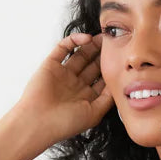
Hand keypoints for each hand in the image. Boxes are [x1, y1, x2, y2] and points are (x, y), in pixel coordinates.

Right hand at [13, 31, 113, 147]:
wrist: (38, 122)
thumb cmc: (65, 123)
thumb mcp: (94, 114)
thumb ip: (107, 100)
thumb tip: (119, 84)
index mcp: (85, 97)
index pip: (101, 79)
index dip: (111, 70)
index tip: (122, 60)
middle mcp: (75, 84)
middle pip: (92, 65)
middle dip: (103, 54)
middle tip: (114, 42)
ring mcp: (63, 73)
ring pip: (80, 54)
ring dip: (92, 45)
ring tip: (104, 36)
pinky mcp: (51, 64)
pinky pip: (63, 47)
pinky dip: (74, 40)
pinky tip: (87, 38)